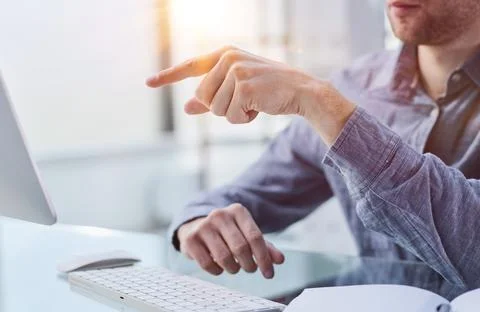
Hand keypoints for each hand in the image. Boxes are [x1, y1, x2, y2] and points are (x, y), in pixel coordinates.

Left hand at [146, 46, 355, 144]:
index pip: (190, 66)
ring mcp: (235, 70)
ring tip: (254, 103)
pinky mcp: (244, 85)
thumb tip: (187, 107)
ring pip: (215, 109)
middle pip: (202, 97)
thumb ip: (211, 98)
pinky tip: (259, 107)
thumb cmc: (267, 90)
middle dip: (222, 108)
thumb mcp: (236, 91)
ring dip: (234, 114)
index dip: (168, 76)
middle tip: (245, 101)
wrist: (299, 91)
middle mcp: (227, 58)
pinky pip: (231, 115)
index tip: (148, 83)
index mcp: (223, 54)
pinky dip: (244, 119)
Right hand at [177, 204, 284, 278]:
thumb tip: (279, 260)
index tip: (269, 274)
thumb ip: (265, 246)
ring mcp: (203, 226)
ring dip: (234, 269)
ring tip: (235, 268)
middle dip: (249, 264)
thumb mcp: (247, 234)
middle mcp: (220, 215)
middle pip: (241, 247)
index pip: (255, 237)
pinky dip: (217, 271)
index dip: (264, 258)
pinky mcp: (190, 239)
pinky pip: (207, 263)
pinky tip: (220, 268)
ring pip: (224, 257)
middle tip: (250, 269)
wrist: (196, 225)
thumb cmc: (228, 233)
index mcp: (238, 211)